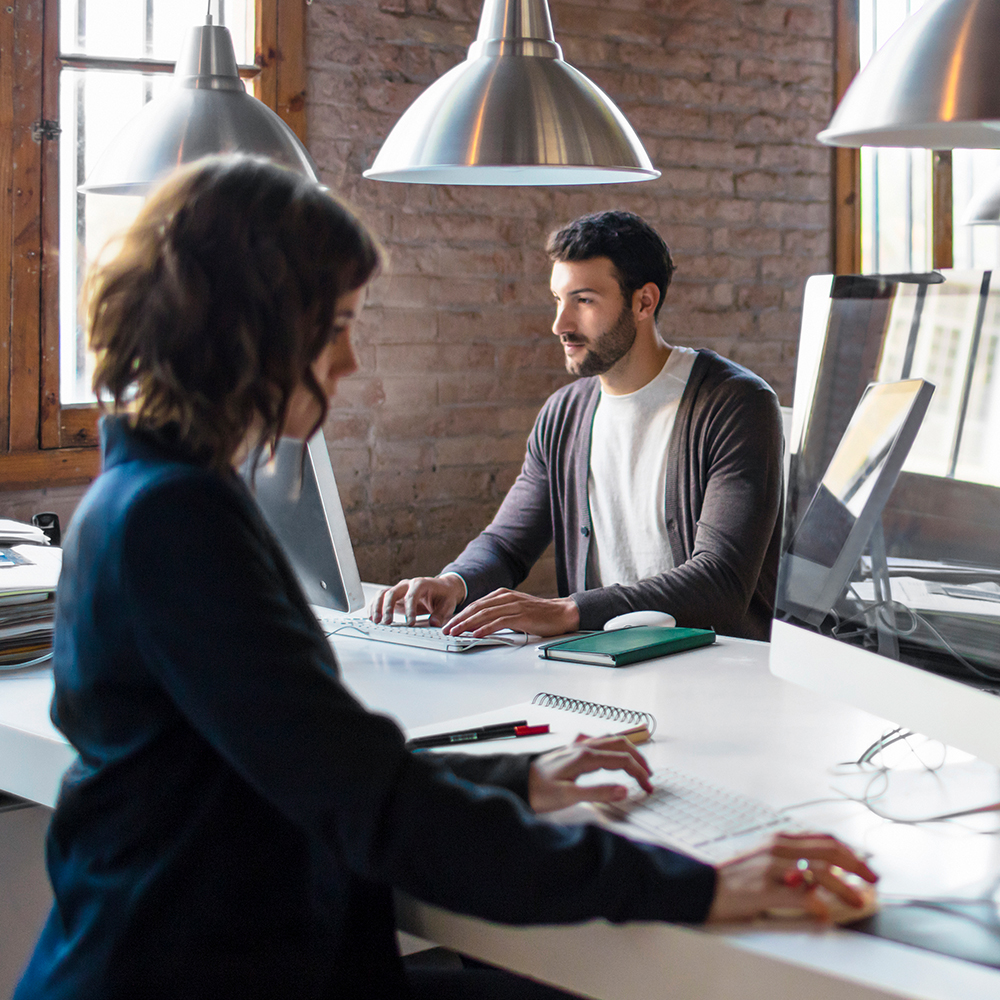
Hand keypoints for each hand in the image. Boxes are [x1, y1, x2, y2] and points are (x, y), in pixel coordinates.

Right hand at [369, 575, 464, 626]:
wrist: (442, 588)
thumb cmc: (445, 595)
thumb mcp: (448, 604)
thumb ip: (441, 614)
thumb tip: (434, 623)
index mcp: (421, 584)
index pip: (412, 595)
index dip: (410, 609)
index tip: (410, 623)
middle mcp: (407, 585)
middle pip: (392, 592)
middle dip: (387, 608)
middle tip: (387, 622)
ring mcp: (399, 590)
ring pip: (382, 594)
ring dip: (377, 607)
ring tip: (376, 621)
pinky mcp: (394, 596)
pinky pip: (380, 598)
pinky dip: (374, 607)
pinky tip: (372, 618)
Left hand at [443, 588, 579, 637]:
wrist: (562, 613)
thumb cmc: (539, 614)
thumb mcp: (514, 610)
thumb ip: (498, 613)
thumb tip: (480, 624)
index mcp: (502, 595)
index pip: (475, 605)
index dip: (460, 615)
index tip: (449, 624)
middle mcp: (505, 597)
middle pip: (476, 608)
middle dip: (459, 619)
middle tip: (446, 629)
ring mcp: (513, 605)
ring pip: (484, 614)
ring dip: (467, 624)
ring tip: (456, 632)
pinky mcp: (521, 615)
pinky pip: (499, 622)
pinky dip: (485, 628)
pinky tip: (476, 634)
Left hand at [528, 734, 654, 813]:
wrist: (517, 783)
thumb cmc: (539, 791)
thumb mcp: (569, 796)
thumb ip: (598, 792)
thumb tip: (625, 790)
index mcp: (586, 757)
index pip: (623, 761)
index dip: (639, 774)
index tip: (648, 788)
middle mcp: (583, 748)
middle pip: (620, 744)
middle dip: (639, 758)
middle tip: (649, 776)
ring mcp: (577, 747)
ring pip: (610, 740)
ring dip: (628, 750)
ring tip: (637, 765)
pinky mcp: (571, 751)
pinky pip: (599, 742)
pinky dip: (614, 747)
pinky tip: (611, 756)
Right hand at [705, 832, 877, 923]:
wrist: (701, 886)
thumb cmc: (733, 877)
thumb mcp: (763, 860)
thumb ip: (790, 862)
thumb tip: (820, 876)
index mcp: (779, 839)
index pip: (823, 838)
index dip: (849, 851)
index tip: (864, 864)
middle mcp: (778, 847)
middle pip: (828, 850)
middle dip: (856, 865)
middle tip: (872, 879)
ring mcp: (772, 866)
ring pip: (820, 871)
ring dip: (844, 887)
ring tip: (857, 900)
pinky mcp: (765, 888)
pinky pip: (801, 895)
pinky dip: (819, 905)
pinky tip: (825, 914)